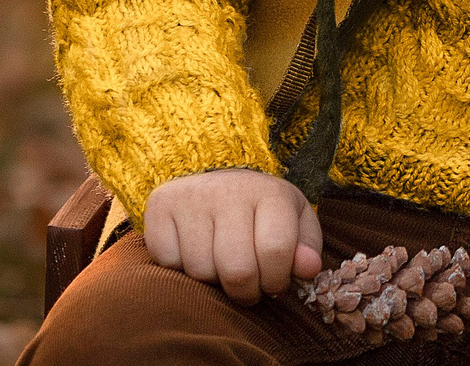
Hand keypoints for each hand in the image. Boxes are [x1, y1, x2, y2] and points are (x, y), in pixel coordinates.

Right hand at [141, 168, 322, 301]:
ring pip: (200, 270)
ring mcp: (192, 197)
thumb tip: (309, 269)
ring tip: (221, 263)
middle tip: (248, 285)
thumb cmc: (262, 212)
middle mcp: (229, 190)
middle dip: (245, 290)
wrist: (218, 177)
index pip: (276, 250)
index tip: (274, 282)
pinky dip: (180, 268)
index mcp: (270, 193)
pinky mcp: (160, 205)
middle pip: (237, 269)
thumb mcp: (294, 223)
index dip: (276, 279)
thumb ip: (306, 248)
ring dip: (212, 280)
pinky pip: (167, 261)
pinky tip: (194, 251)